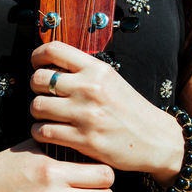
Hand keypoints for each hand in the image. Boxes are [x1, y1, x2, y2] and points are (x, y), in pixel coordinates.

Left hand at [30, 41, 183, 175]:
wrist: (156, 140)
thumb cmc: (131, 111)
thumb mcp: (112, 81)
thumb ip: (85, 72)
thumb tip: (53, 65)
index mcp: (97, 69)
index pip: (54, 50)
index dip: (37, 56)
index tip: (37, 64)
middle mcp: (89, 88)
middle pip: (38, 79)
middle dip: (35, 87)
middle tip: (44, 94)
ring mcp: (85, 114)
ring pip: (37, 106)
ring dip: (37, 113)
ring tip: (47, 116)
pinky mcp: (83, 139)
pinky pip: (43, 131)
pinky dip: (40, 132)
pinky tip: (50, 132)